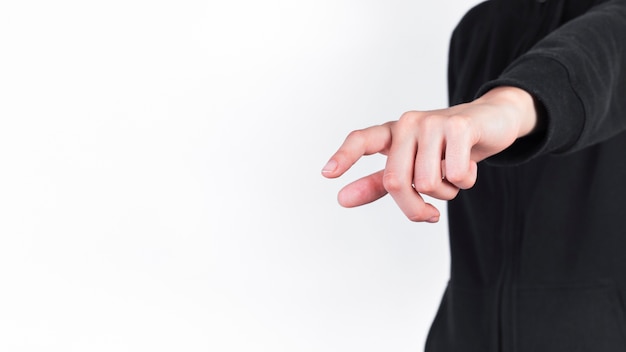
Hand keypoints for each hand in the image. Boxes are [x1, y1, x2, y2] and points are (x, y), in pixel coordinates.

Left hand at [321, 87, 537, 221]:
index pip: (362, 140)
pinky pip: (456, 175)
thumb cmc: (448, 149)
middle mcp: (408, 123)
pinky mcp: (459, 126)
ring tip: (453, 175)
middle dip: (413, 208)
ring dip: (446, 193)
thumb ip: (378, 184)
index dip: (344, 156)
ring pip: (427, 183)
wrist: (493, 122)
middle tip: (430, 214)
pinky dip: (466, 182)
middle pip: (396, 182)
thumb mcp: (413, 167)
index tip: (327, 174)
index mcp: (392, 132)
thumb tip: (341, 199)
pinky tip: (471, 165)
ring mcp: (432, 122)